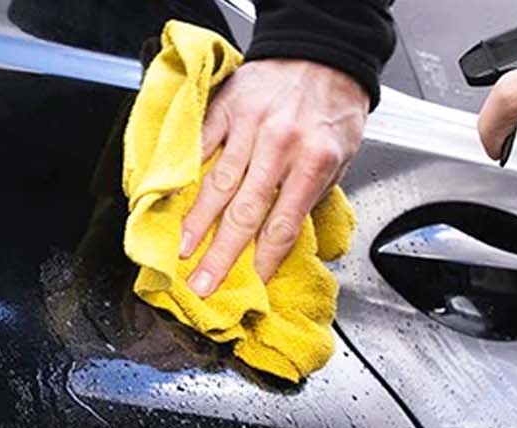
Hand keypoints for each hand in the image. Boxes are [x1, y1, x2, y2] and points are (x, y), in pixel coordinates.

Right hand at [181, 58, 369, 296]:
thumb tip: (284, 235)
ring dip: (197, 222)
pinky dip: (186, 174)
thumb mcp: (343, 156)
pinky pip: (202, 145)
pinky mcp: (227, 107)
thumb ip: (314, 194)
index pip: (283, 225)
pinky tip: (173, 198)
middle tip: (203, 283)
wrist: (323, 54)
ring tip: (182, 250)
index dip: (264, 259)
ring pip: (218, 183)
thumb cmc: (335, 107)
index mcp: (315, 162)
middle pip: (244, 213)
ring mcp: (250, 126)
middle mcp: (280, 146)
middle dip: (221, 255)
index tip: (250, 284)